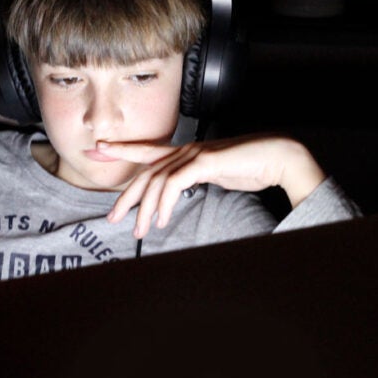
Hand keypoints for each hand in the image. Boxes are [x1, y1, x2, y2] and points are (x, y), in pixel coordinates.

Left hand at [99, 134, 325, 237]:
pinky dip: (164, 203)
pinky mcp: (205, 161)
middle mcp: (187, 149)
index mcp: (188, 152)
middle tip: (112, 217)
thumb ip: (197, 180)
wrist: (277, 157)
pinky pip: (175, 184)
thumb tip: (181, 194)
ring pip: (157, 181)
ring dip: (146, 209)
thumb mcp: (217, 175)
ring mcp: (195, 154)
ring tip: (141, 229)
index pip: (148, 150)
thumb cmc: (252, 166)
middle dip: (126, 195)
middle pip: (146, 173)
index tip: (100, 148)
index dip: (123, 149)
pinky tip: (162, 219)